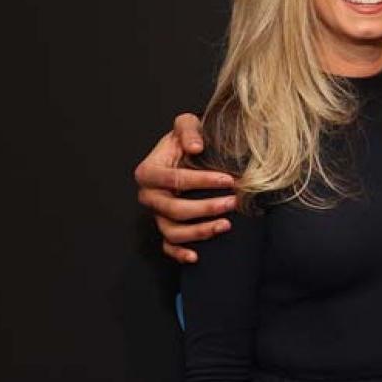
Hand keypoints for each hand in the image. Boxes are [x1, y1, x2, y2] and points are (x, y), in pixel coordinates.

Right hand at [133, 113, 236, 262]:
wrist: (187, 152)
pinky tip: (196, 256)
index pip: (175, 179)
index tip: (229, 180)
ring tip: (225, 225)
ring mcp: (155, 214)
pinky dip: (179, 254)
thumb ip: (188, 130)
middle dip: (205, 208)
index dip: (203, 181)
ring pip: (172, 231)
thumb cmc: (186, 139)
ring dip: (199, 232)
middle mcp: (148, 195)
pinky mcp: (164, 226)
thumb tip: (195, 147)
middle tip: (232, 203)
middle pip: (173, 209)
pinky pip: (167, 246)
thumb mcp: (186, 124)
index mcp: (148, 171)